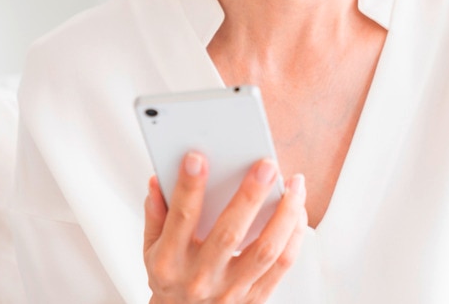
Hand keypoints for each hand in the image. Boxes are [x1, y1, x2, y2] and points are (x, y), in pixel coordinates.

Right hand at [143, 153, 307, 302]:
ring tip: (294, 185)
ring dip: (285, 213)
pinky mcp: (255, 297)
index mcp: (170, 262)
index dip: (189, 187)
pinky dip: (294, 234)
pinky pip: (282, 264)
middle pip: (230, 233)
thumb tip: (158, 181)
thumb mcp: (150, 250)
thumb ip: (155, 214)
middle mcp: (201, 277)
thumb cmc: (170, 280)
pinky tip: (297, 211)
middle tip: (266, 165)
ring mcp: (230, 290)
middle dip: (250, 196)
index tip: (197, 158)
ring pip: (266, 250)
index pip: (182, 219)